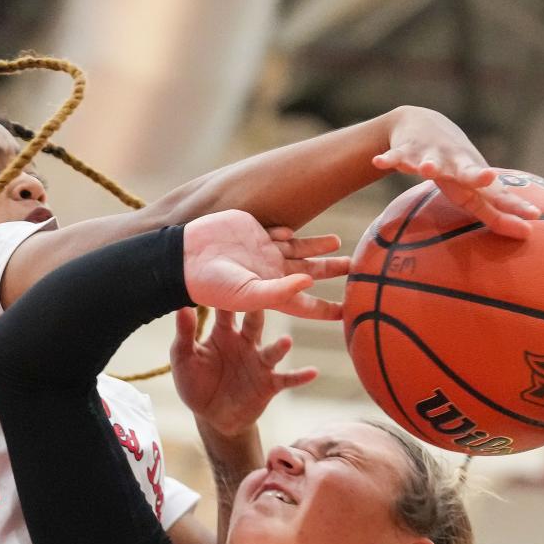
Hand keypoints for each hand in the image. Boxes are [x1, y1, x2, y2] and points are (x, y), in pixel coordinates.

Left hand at [170, 307, 316, 436]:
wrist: (211, 415)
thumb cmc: (195, 383)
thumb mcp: (184, 359)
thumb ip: (185, 335)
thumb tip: (181, 307)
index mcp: (224, 332)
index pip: (228, 308)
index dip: (230, 294)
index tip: (235, 274)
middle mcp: (246, 342)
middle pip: (256, 323)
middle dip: (260, 311)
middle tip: (267, 295)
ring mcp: (260, 362)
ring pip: (273, 350)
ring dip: (281, 346)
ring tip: (287, 341)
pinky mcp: (270, 383)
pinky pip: (287, 379)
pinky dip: (301, 376)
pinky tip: (313, 371)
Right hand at [182, 211, 345, 320]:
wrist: (186, 258)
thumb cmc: (212, 284)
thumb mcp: (248, 294)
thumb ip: (280, 290)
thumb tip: (310, 282)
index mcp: (273, 293)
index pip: (307, 304)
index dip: (328, 308)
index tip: (350, 311)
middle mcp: (272, 274)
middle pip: (310, 273)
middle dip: (332, 273)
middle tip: (357, 270)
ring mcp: (264, 253)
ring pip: (300, 250)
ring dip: (319, 249)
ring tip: (340, 245)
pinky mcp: (255, 233)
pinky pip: (281, 232)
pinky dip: (294, 232)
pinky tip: (305, 232)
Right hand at [372, 106, 540, 239]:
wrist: (421, 122)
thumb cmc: (454, 163)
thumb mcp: (475, 186)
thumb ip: (497, 210)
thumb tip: (529, 233)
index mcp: (472, 176)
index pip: (496, 195)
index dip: (512, 206)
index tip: (533, 217)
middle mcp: (455, 163)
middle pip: (467, 171)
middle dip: (476, 175)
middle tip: (488, 177)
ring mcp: (431, 155)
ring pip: (429, 161)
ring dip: (428, 165)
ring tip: (426, 169)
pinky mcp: (407, 150)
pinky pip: (396, 156)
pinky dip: (388, 158)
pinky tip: (379, 161)